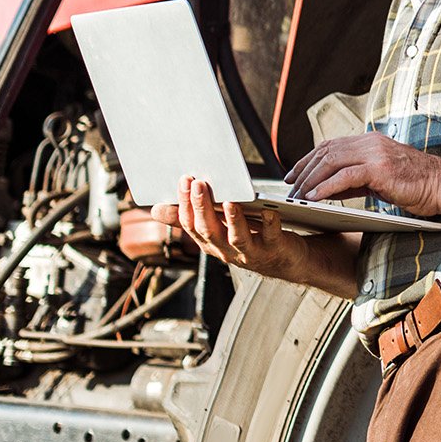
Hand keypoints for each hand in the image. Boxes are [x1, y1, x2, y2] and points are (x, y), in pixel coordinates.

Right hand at [150, 176, 306, 280]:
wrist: (285, 261)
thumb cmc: (248, 238)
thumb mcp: (216, 230)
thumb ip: (190, 219)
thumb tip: (155, 210)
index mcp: (210, 242)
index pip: (190, 225)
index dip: (185, 204)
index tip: (184, 180)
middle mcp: (226, 250)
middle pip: (209, 231)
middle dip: (202, 207)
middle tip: (199, 183)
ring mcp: (250, 252)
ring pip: (237, 238)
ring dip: (232, 220)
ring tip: (229, 201)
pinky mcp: (274, 249)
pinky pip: (271, 236)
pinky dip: (270, 223)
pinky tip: (269, 210)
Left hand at [284, 132, 440, 215]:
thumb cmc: (418, 185)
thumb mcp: (381, 179)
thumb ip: (355, 179)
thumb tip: (327, 188)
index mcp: (371, 141)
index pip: (331, 145)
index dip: (308, 159)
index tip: (293, 175)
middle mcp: (371, 142)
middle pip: (326, 152)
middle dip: (303, 171)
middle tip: (289, 189)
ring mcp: (375, 153)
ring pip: (331, 162)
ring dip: (310, 180)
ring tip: (297, 196)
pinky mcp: (380, 168)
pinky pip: (344, 177)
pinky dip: (326, 187)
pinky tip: (314, 198)